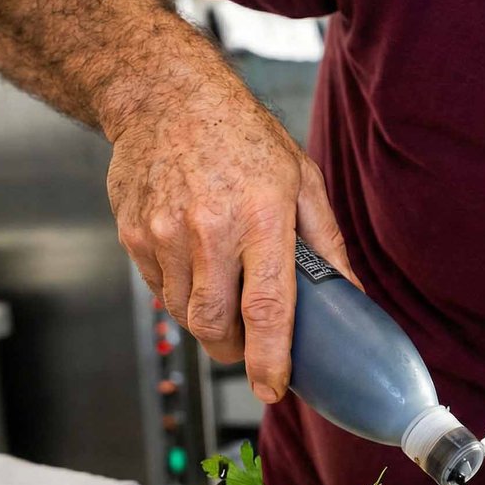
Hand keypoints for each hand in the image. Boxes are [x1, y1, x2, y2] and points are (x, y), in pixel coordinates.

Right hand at [105, 82, 356, 402]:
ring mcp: (164, 233)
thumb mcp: (302, 180)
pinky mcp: (134, 234)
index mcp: (261, 217)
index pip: (266, 310)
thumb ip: (327, 244)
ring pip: (183, 314)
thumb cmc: (243, 135)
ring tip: (222, 288)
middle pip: (215, 325)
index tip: (273, 388)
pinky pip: (159, 290)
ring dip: (206, 320)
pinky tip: (194, 262)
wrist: (167, 96)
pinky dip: (179, 293)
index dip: (269, 360)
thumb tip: (350, 296)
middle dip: (234, 349)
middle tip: (248, 343)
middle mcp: (208, 228)